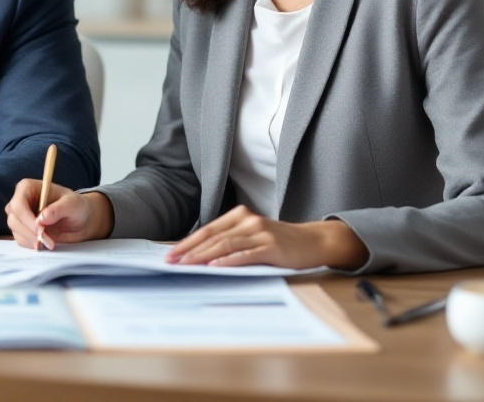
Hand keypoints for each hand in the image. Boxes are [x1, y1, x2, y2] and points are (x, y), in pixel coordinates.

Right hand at [3, 180, 112, 249]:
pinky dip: (31, 244)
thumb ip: (58, 209)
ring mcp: (20, 216)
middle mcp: (20, 200)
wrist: (80, 220)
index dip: (27, 219)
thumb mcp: (72, 204)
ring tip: (50, 242)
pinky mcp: (22, 229)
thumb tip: (42, 219)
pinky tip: (45, 243)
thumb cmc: (76, 206)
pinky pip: (20, 239)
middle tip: (49, 242)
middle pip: (13, 219)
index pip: (18, 204)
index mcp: (28, 188)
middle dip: (29, 232)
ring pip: (15, 231)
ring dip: (31, 240)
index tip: (40, 231)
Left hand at [165, 205, 367, 269]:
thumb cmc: (279, 243)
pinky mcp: (272, 246)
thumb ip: (231, 242)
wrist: (313, 241)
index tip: (170, 255)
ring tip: (187, 265)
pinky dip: (229, 260)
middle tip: (171, 262)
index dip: (187, 242)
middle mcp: (248, 220)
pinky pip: (247, 254)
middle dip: (189, 250)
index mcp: (239, 216)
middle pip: (213, 237)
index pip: (207, 230)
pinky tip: (216, 266)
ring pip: (226, 244)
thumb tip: (199, 258)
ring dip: (203, 256)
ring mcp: (260, 232)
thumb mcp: (252, 237)